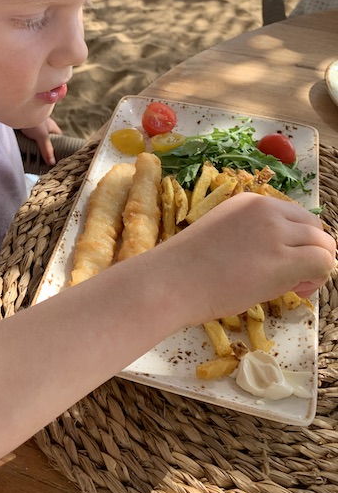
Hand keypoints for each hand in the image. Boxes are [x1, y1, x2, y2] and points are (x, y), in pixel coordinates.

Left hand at [20, 118, 61, 165]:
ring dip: (34, 145)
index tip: (56, 155)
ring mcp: (35, 126)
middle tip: (42, 159)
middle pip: (47, 139)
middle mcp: (44, 126)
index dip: (59, 145)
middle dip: (44, 147)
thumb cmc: (34, 120)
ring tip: (32, 155)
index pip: (59, 137)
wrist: (18, 110)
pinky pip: (28, 136)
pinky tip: (24, 147)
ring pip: (36, 138)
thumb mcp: (42, 137)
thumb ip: (47, 149)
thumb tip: (52, 163)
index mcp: (52, 127)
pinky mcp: (25, 127)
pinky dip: (27, 141)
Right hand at [148, 192, 335, 327]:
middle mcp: (267, 210)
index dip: (297, 242)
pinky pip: (323, 263)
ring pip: (325, 246)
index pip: (296, 216)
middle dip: (311, 253)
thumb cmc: (186, 268)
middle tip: (292, 278)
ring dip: (316, 268)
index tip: (283, 261)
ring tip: (292, 286)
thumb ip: (253, 235)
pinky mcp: (284, 259)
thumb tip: (277, 254)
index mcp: (250, 202)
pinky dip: (317, 279)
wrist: (172, 281)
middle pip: (315, 229)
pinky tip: (295, 290)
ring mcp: (276, 232)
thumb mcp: (223, 235)